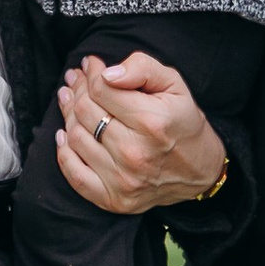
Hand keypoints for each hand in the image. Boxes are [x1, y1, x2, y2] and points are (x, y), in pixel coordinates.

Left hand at [54, 52, 226, 214]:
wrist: (201, 170)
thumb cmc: (183, 122)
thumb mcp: (174, 84)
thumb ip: (142, 68)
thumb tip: (107, 73)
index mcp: (151, 121)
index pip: (102, 89)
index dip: (91, 73)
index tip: (90, 65)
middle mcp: (134, 153)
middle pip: (85, 112)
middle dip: (77, 90)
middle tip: (75, 80)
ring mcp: (123, 180)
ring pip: (76, 138)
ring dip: (68, 115)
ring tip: (69, 100)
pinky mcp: (115, 200)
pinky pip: (75, 176)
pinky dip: (64, 154)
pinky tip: (65, 136)